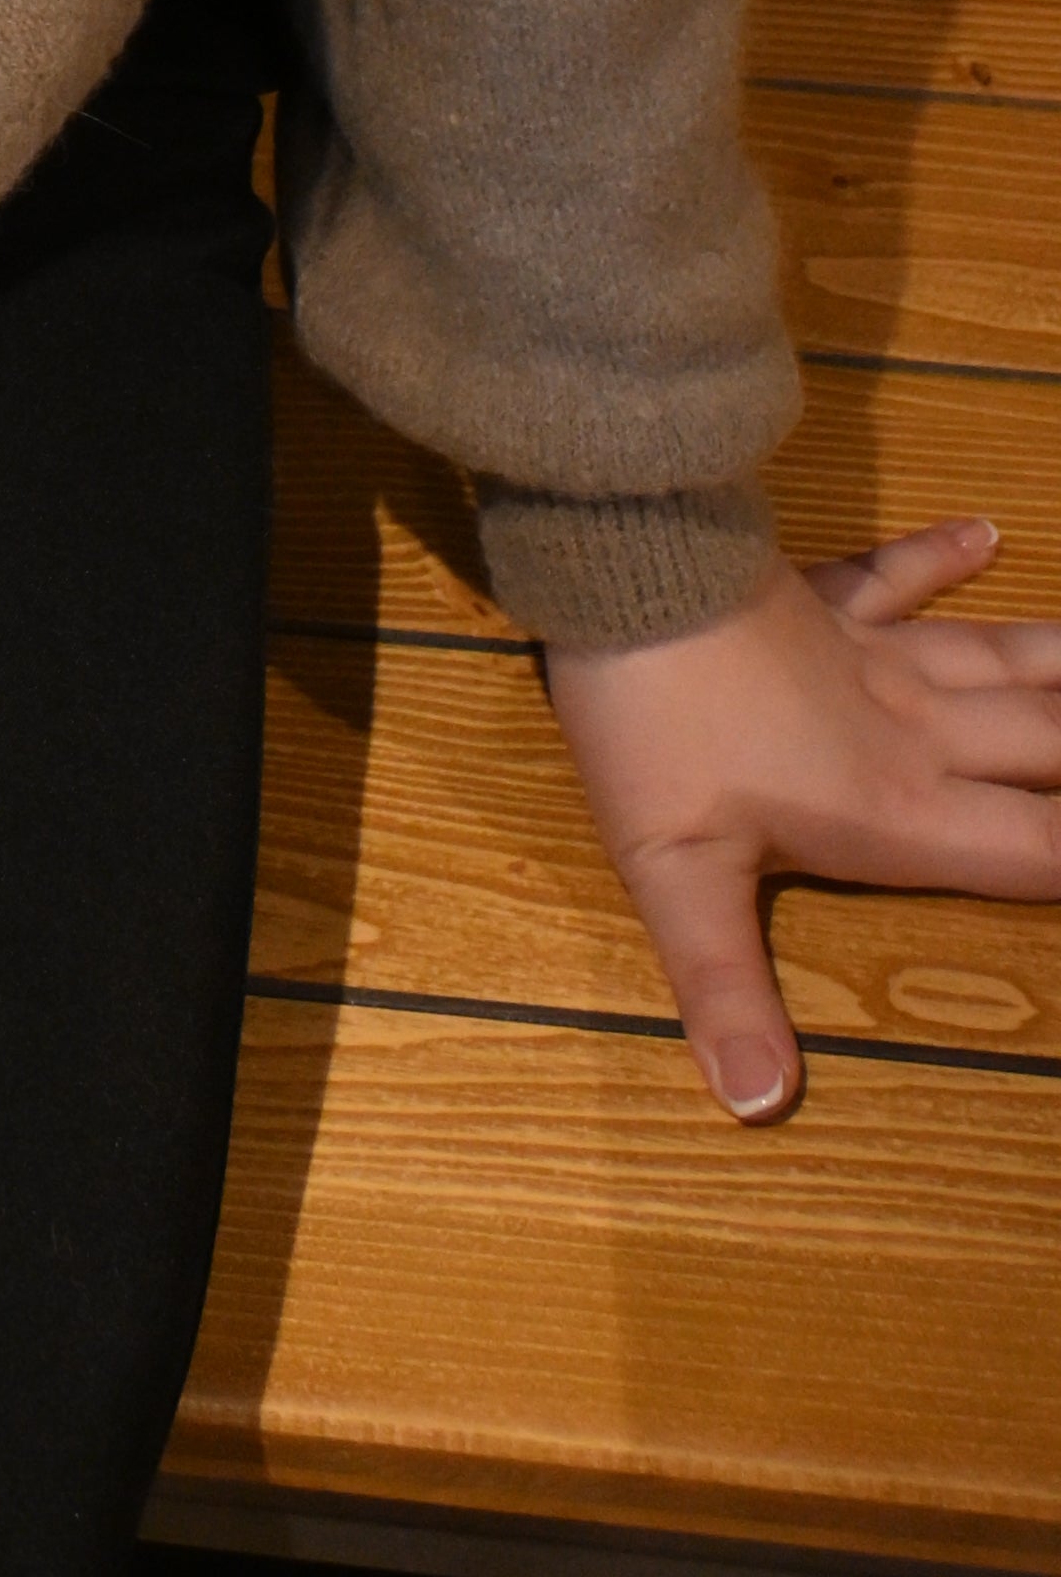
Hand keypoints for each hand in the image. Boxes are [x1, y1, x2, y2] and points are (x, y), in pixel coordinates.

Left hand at [544, 516, 1060, 1120]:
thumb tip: (759, 1104)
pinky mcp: (819, 594)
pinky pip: (894, 572)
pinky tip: (986, 532)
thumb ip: (726, 988)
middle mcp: (912, 729)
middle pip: (1049, 746)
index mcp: (897, 808)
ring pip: (999, 660)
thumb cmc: (649, 726)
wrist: (620, 571)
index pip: (1041, 853)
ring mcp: (869, 651)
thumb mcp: (677, 877)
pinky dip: (940, 553)